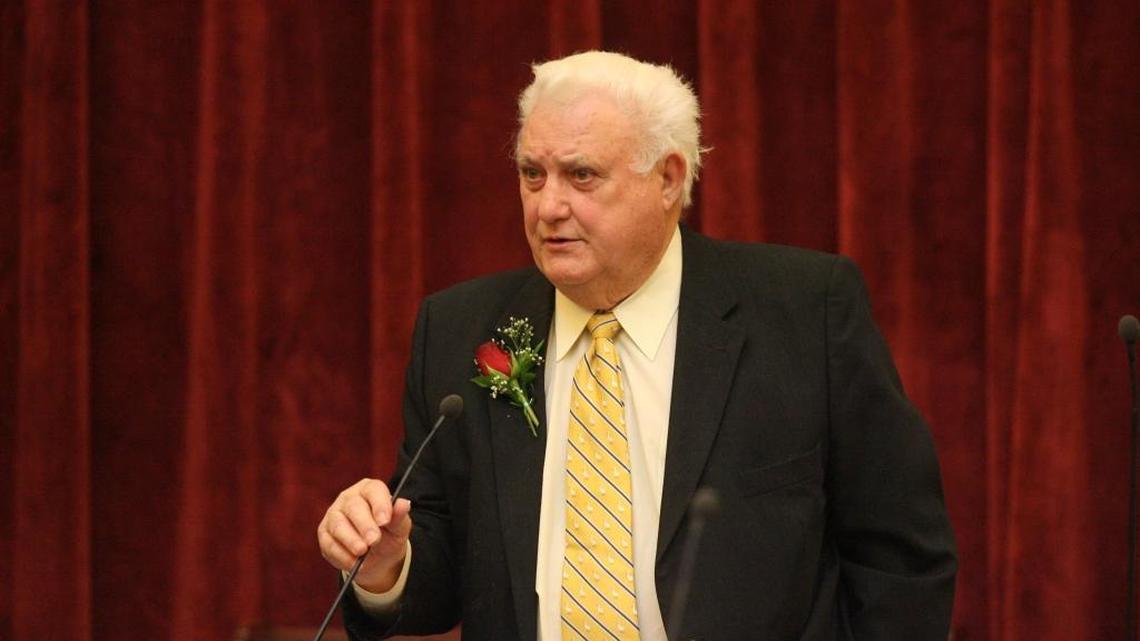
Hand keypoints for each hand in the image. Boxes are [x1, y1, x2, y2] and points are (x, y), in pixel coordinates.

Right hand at [317, 478, 411, 592]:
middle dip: (364, 525)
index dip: (379, 504)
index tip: (385, 521)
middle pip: (353, 507)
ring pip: (338, 524)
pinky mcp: (324, 533)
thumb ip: (400, 516)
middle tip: (374, 540)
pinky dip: (341, 555)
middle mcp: (349, 498)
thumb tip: (404, 504)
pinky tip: (353, 563)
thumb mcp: (399, 527)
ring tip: (362, 552)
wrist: (378, 556)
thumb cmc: (389, 534)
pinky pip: (329, 543)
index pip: (373, 490)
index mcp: (370, 490)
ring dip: (350, 540)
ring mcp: (334, 514)